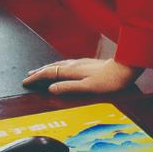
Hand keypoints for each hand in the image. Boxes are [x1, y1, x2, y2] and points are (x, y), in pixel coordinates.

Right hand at [22, 58, 140, 94]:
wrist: (126, 68)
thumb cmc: (110, 80)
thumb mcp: (88, 87)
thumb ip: (69, 87)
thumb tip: (51, 88)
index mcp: (73, 70)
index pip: (49, 73)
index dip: (37, 77)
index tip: (26, 81)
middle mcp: (75, 64)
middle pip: (53, 66)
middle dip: (39, 71)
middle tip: (29, 75)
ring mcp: (82, 62)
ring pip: (60, 64)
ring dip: (48, 68)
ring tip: (41, 71)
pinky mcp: (88, 63)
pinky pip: (67, 64)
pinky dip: (59, 66)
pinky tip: (63, 68)